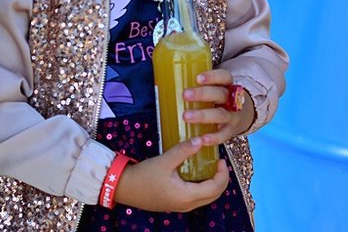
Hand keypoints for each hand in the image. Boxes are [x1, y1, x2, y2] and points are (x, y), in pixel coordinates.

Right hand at [114, 138, 229, 211]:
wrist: (125, 188)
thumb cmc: (144, 176)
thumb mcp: (164, 161)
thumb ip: (183, 151)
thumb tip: (200, 140)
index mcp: (187, 196)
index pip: (215, 188)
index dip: (222, 174)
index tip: (220, 159)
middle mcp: (187, 205)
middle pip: (214, 195)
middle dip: (221, 180)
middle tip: (219, 163)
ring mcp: (181, 206)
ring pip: (206, 198)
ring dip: (213, 184)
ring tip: (210, 167)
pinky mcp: (175, 204)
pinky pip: (197, 198)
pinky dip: (203, 187)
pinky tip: (197, 174)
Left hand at [183, 68, 255, 144]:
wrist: (241, 115)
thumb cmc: (219, 99)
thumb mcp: (214, 88)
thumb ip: (197, 85)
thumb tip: (167, 81)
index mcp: (228, 85)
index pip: (224, 77)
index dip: (212, 77)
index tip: (197, 78)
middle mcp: (232, 99)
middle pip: (220, 94)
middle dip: (202, 94)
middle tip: (185, 95)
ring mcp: (233, 116)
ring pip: (221, 114)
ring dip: (203, 115)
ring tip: (186, 116)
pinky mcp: (231, 131)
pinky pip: (224, 135)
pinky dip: (214, 137)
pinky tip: (202, 139)